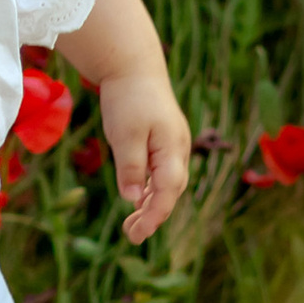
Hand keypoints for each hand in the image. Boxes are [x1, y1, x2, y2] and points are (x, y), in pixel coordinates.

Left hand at [101, 64, 191, 244]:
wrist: (133, 67)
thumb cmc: (128, 99)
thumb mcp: (124, 134)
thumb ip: (131, 167)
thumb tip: (133, 198)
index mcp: (172, 149)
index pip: (168, 192)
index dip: (154, 216)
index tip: (137, 233)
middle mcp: (178, 149)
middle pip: (171, 191)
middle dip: (153, 216)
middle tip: (131, 235)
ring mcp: (173, 145)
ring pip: (167, 183)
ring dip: (151, 204)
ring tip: (132, 224)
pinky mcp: (163, 141)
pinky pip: (161, 172)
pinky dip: (150, 188)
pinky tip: (137, 198)